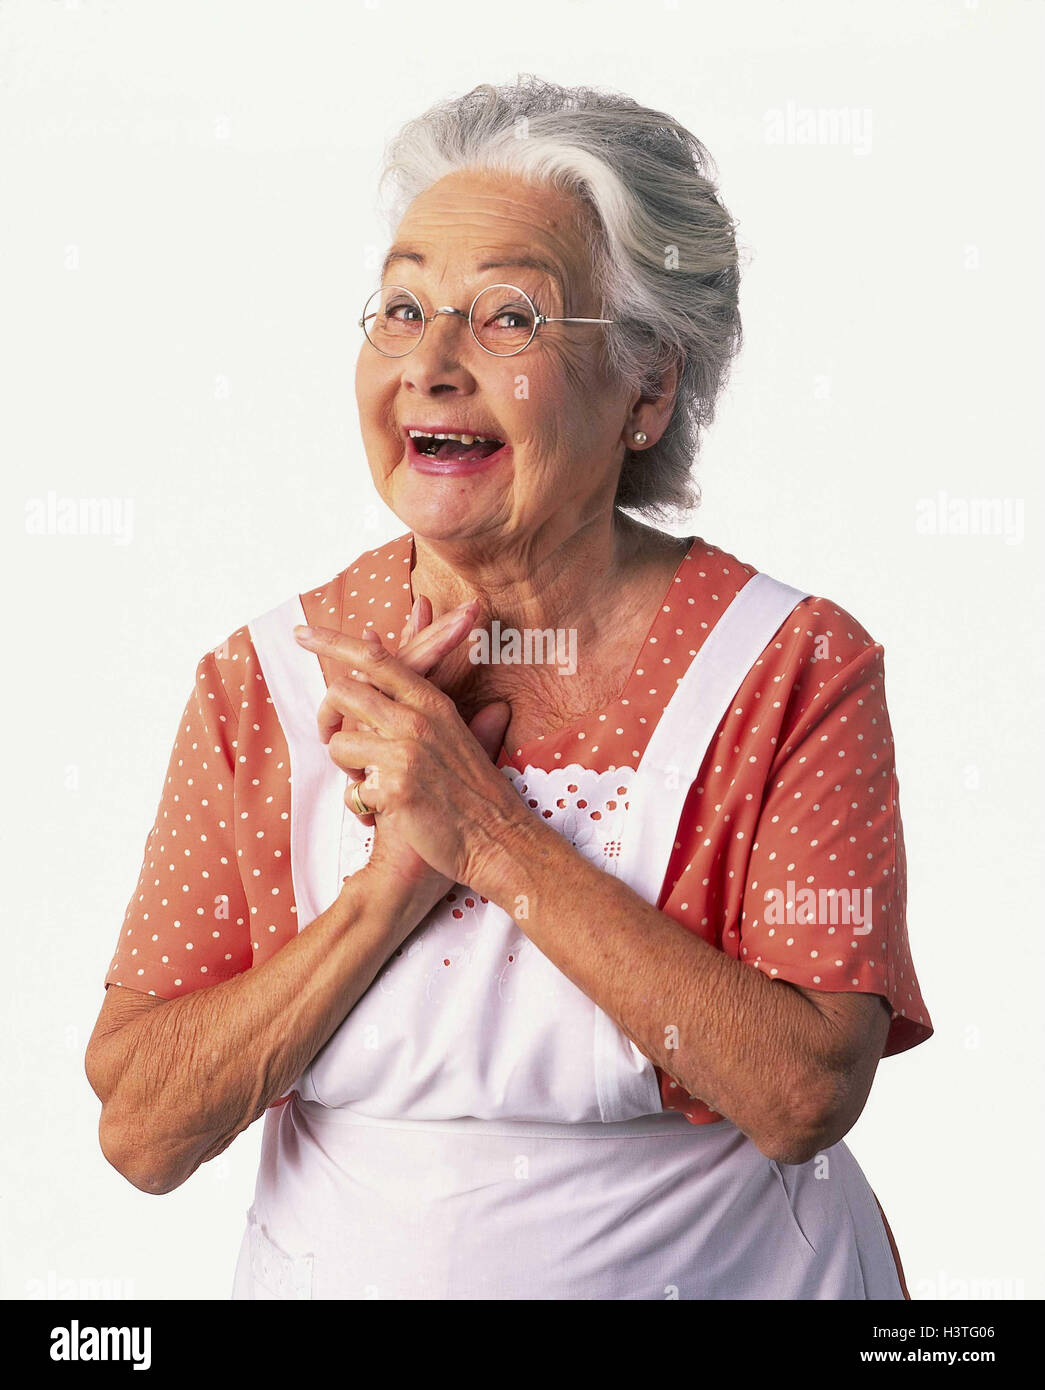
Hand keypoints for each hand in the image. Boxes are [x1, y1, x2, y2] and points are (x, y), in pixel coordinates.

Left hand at [292, 622, 530, 893]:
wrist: (497, 839)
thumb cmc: (472, 790)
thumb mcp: (453, 730)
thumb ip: (417, 694)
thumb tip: (388, 650)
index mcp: (431, 703)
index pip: (374, 660)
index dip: (332, 642)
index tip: (301, 634)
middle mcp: (417, 720)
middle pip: (344, 693)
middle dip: (326, 717)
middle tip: (328, 737)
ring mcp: (406, 753)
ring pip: (338, 744)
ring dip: (345, 768)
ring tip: (372, 783)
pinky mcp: (396, 788)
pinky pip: (351, 790)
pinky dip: (360, 806)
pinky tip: (382, 814)